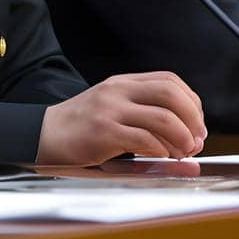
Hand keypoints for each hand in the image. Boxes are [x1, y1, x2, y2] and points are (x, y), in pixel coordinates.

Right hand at [37, 71, 205, 164]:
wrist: (41, 136)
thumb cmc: (79, 130)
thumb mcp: (112, 111)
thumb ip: (145, 119)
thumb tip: (189, 142)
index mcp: (122, 83)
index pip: (170, 81)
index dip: (191, 103)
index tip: (197, 125)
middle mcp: (117, 91)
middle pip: (171, 94)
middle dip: (193, 119)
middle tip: (197, 140)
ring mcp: (109, 110)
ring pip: (163, 117)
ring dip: (182, 138)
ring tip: (184, 152)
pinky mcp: (103, 132)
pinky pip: (144, 139)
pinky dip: (161, 150)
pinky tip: (162, 157)